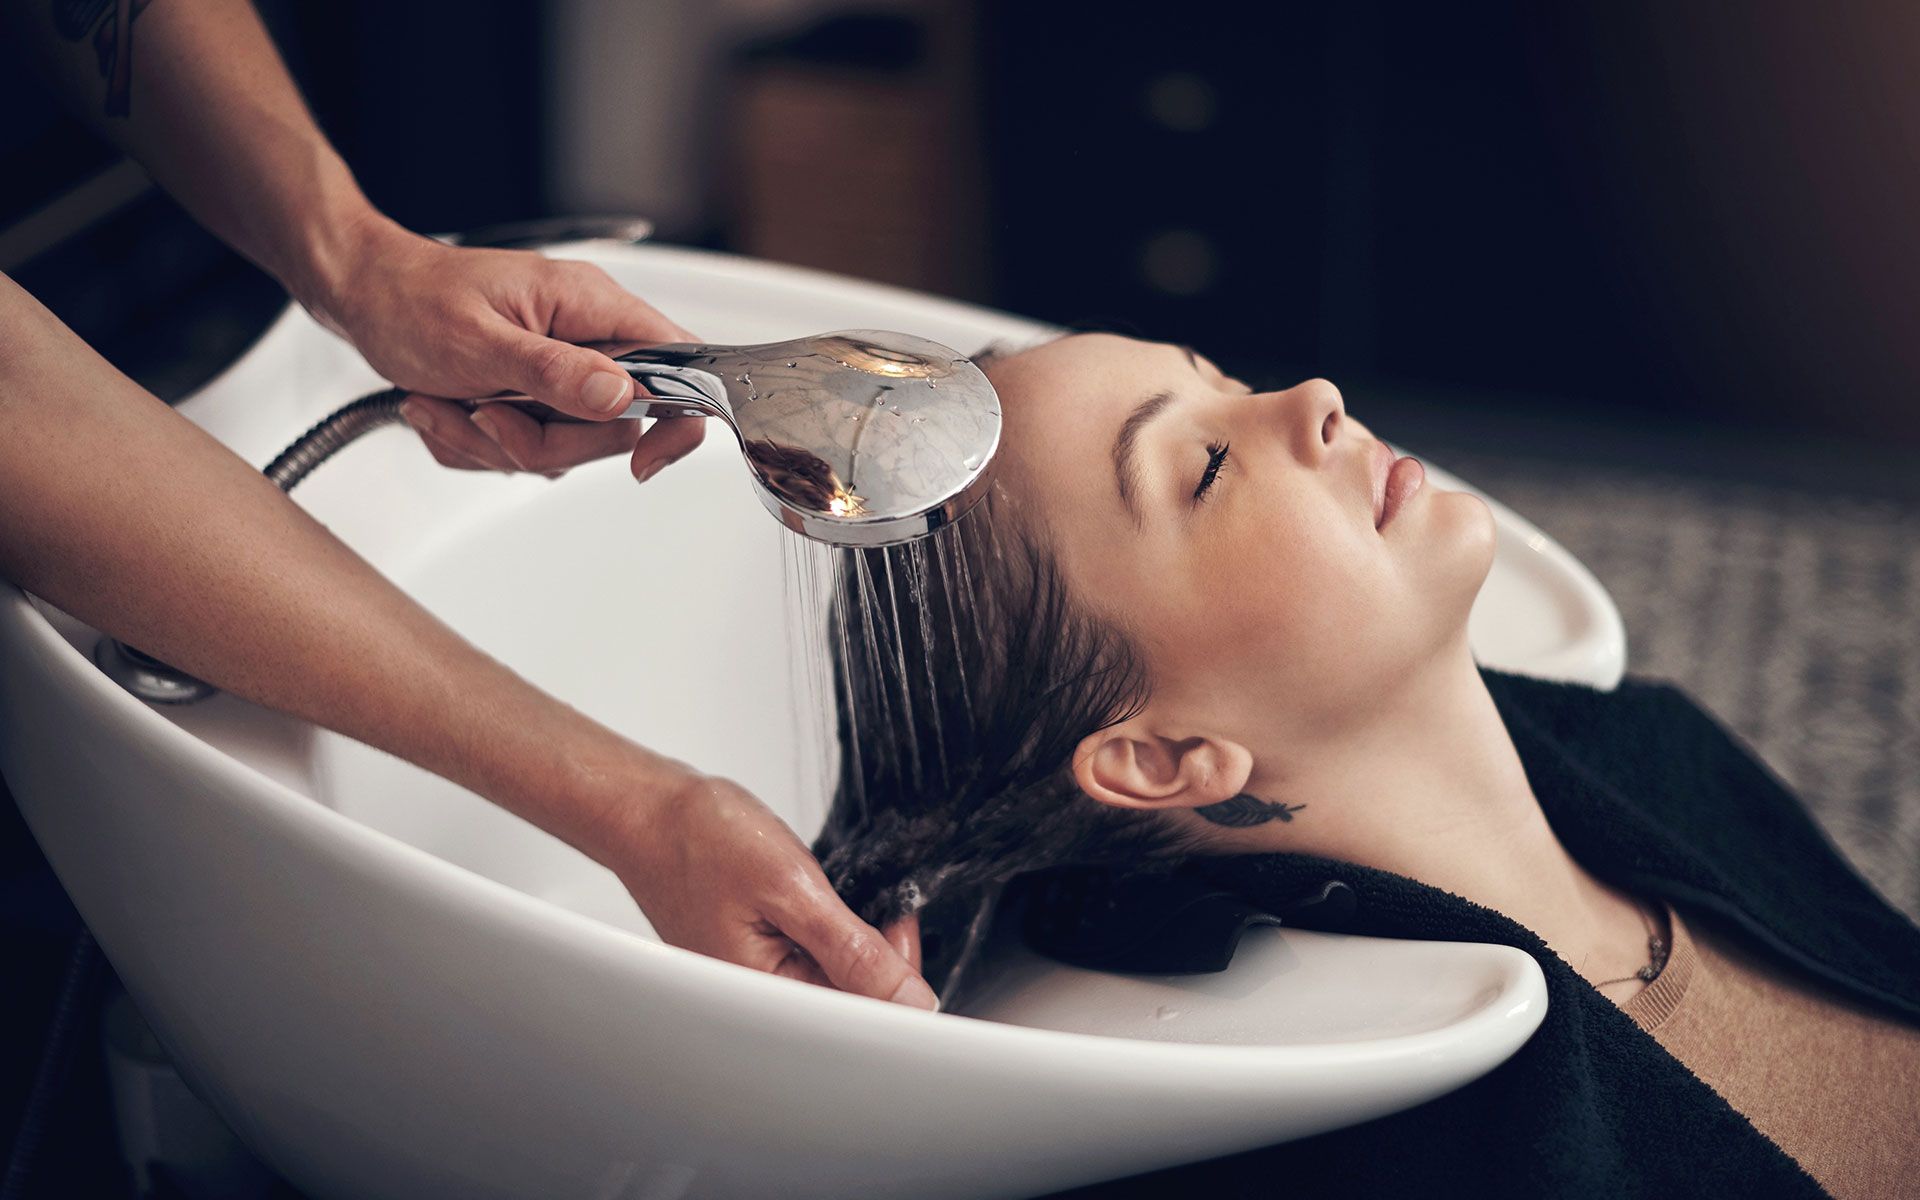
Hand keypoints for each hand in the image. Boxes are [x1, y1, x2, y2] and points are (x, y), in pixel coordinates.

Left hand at [306, 218, 705, 482]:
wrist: (358, 294)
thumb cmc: (409, 299)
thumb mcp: (478, 341)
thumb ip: (554, 372)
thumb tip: (622, 395)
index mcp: (591, 306)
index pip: (680, 365)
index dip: (676, 420)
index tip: (642, 461)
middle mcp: (586, 338)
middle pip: (615, 427)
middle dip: (543, 440)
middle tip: (487, 414)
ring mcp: (561, 370)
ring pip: (566, 446)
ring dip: (497, 443)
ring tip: (450, 402)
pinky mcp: (533, 396)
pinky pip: (526, 450)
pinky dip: (477, 444)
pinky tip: (446, 406)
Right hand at [599, 772, 938, 1009]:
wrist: (647, 809)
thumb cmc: (699, 840)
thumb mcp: (791, 889)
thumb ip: (853, 951)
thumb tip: (909, 1000)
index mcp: (763, 997)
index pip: (858, 1017)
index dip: (896, 974)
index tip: (900, 921)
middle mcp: (757, 998)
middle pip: (849, 1001)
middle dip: (877, 953)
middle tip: (875, 899)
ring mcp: (754, 977)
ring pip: (833, 977)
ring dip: (852, 937)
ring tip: (832, 892)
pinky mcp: (754, 954)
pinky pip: (809, 957)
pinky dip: (826, 927)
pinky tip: (817, 898)